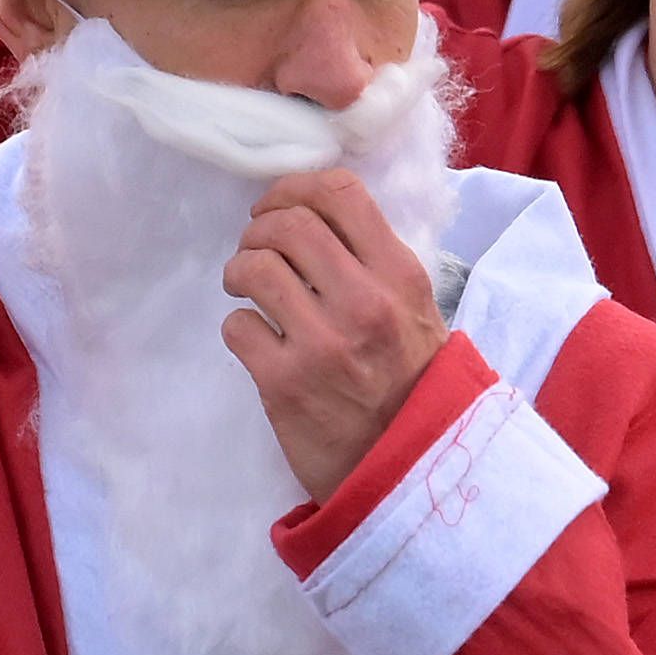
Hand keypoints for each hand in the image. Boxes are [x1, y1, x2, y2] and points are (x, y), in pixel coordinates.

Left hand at [223, 167, 449, 498]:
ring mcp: (322, 343)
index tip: (278, 206)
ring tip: (247, 288)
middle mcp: (363, 302)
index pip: (340, 192)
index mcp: (400, 276)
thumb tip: (319, 213)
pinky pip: (237, 326)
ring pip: (253, 268)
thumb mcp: (418, 310)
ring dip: (240, 271)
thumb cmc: (412, 383)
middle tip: (255, 249)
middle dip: (258, 229)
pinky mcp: (284, 383)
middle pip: (288, 224)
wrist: (409, 466)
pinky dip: (240, 327)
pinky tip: (257, 340)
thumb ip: (376, 262)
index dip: (295, 188)